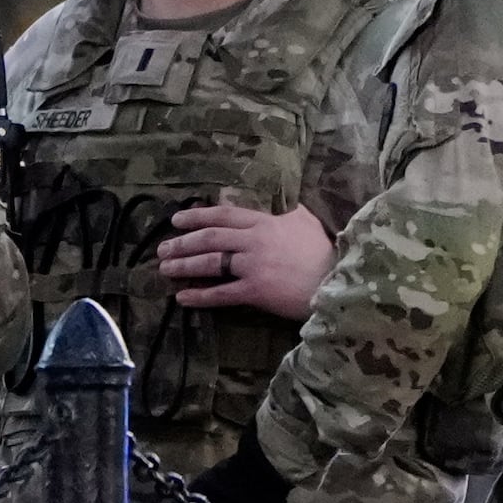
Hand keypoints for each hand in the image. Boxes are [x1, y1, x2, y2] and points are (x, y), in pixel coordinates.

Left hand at [156, 203, 332, 318]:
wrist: (340, 279)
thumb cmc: (325, 252)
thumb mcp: (306, 222)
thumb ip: (288, 212)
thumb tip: (280, 205)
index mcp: (265, 222)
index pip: (223, 215)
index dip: (197, 217)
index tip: (176, 220)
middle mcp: (255, 240)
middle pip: (210, 238)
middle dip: (182, 242)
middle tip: (162, 249)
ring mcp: (254, 265)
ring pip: (211, 263)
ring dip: (184, 265)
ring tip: (165, 269)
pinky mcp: (256, 290)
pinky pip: (221, 293)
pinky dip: (200, 295)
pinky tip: (182, 298)